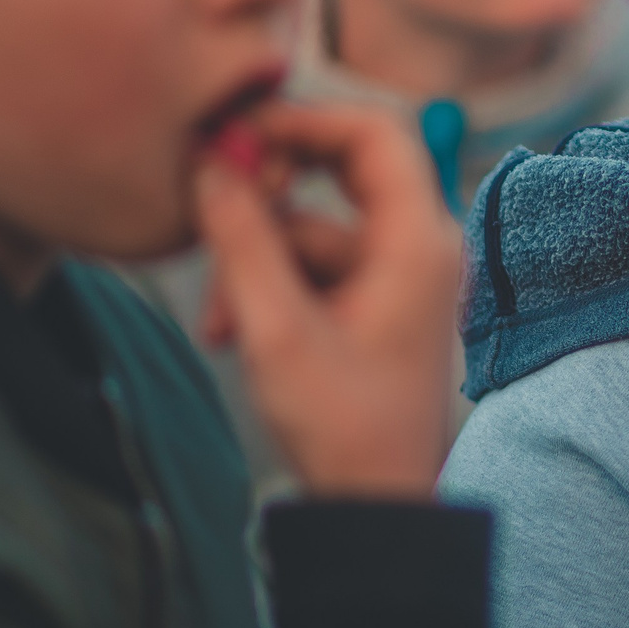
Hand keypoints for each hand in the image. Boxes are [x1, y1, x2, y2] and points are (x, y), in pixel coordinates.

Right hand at [193, 100, 460, 498]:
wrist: (376, 508)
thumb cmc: (344, 428)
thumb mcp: (278, 330)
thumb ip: (242, 239)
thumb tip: (211, 163)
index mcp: (418, 241)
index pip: (373, 131)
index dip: (304, 118)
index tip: (239, 130)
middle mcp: (418, 246)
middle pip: (337, 173)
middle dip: (265, 200)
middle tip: (212, 215)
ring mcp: (397, 276)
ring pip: (311, 230)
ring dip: (255, 264)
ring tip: (219, 325)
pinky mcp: (374, 304)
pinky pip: (315, 269)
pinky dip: (272, 291)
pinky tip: (234, 336)